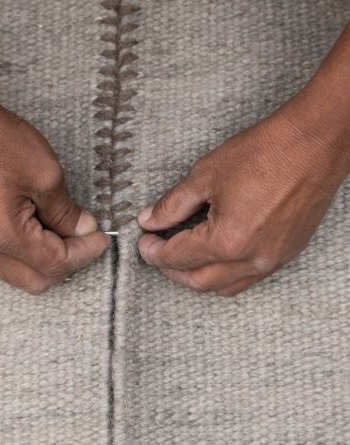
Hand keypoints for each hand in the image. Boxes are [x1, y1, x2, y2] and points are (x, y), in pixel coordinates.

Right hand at [0, 94, 110, 293]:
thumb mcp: (46, 175)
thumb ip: (67, 212)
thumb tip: (84, 230)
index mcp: (4, 234)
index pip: (56, 262)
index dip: (85, 252)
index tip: (103, 238)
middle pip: (37, 280)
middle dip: (68, 264)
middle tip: (85, 240)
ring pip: (18, 277)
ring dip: (45, 265)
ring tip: (62, 238)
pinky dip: (22, 262)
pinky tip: (34, 241)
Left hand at [137, 98, 348, 295]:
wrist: (313, 144)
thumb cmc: (263, 154)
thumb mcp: (205, 176)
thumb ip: (172, 204)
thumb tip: (150, 220)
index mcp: (227, 241)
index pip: (178, 257)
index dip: (154, 252)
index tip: (143, 242)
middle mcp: (251, 259)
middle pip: (198, 281)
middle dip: (170, 270)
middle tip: (156, 252)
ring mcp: (272, 261)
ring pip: (224, 286)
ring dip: (197, 276)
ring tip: (181, 257)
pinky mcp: (285, 254)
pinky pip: (248, 278)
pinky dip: (223, 274)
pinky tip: (214, 256)